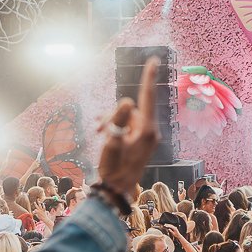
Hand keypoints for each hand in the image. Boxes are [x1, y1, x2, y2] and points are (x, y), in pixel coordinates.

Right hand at [96, 57, 162, 192]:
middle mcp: (150, 131)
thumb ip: (118, 120)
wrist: (118, 192)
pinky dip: (115, 126)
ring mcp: (147, 137)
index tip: (155, 60)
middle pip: (131, 109)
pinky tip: (101, 132)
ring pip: (126, 117)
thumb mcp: (111, 142)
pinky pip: (127, 125)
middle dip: (112, 114)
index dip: (149, 77)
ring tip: (96, 133)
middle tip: (96, 128)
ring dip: (111, 121)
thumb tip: (128, 101)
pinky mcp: (141, 141)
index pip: (148, 97)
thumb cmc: (113, 169)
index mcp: (147, 130)